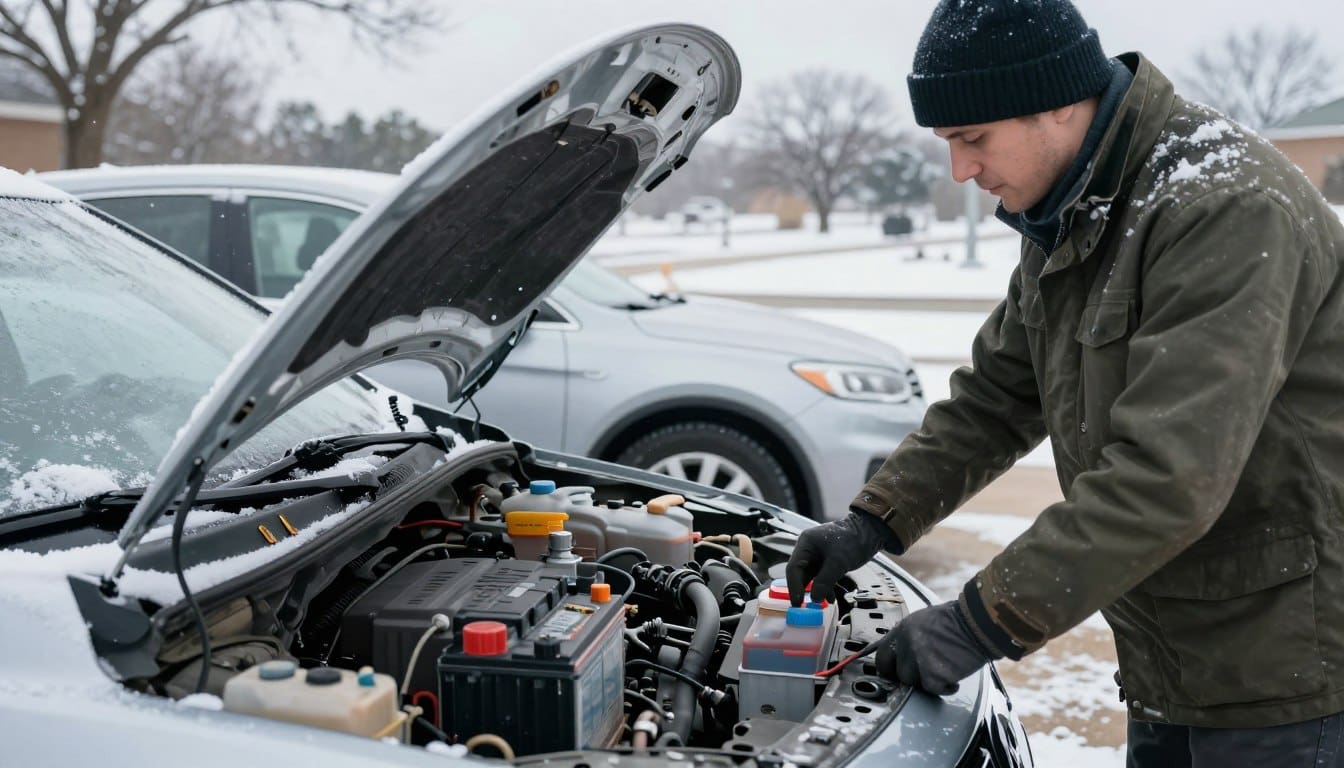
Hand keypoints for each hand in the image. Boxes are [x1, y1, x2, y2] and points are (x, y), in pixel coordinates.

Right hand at [785, 511, 892, 605]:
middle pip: (800, 573)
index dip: (794, 587)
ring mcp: (818, 556)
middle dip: (803, 590)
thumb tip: (815, 599)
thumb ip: (825, 581)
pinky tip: (830, 598)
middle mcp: (809, 549)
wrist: (871, 531)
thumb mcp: (838, 561)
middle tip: (804, 608)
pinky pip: (821, 577)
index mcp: (806, 543)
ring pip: (811, 577)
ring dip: (816, 591)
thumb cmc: (854, 539)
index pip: (793, 568)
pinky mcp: (827, 562)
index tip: (798, 603)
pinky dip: (825, 588)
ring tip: (821, 604)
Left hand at [875, 600, 993, 695]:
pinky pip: (932, 689)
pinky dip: (945, 688)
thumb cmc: (959, 620)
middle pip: (894, 671)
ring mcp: (918, 659)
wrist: (978, 622)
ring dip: (927, 683)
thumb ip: (912, 637)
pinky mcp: (933, 673)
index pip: (881, 654)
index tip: (895, 673)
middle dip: (906, 678)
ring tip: (943, 675)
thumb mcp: (926, 621)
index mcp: (903, 629)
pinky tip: (954, 681)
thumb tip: (904, 654)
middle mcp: (906, 643)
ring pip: (912, 682)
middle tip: (922, 678)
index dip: (888, 666)